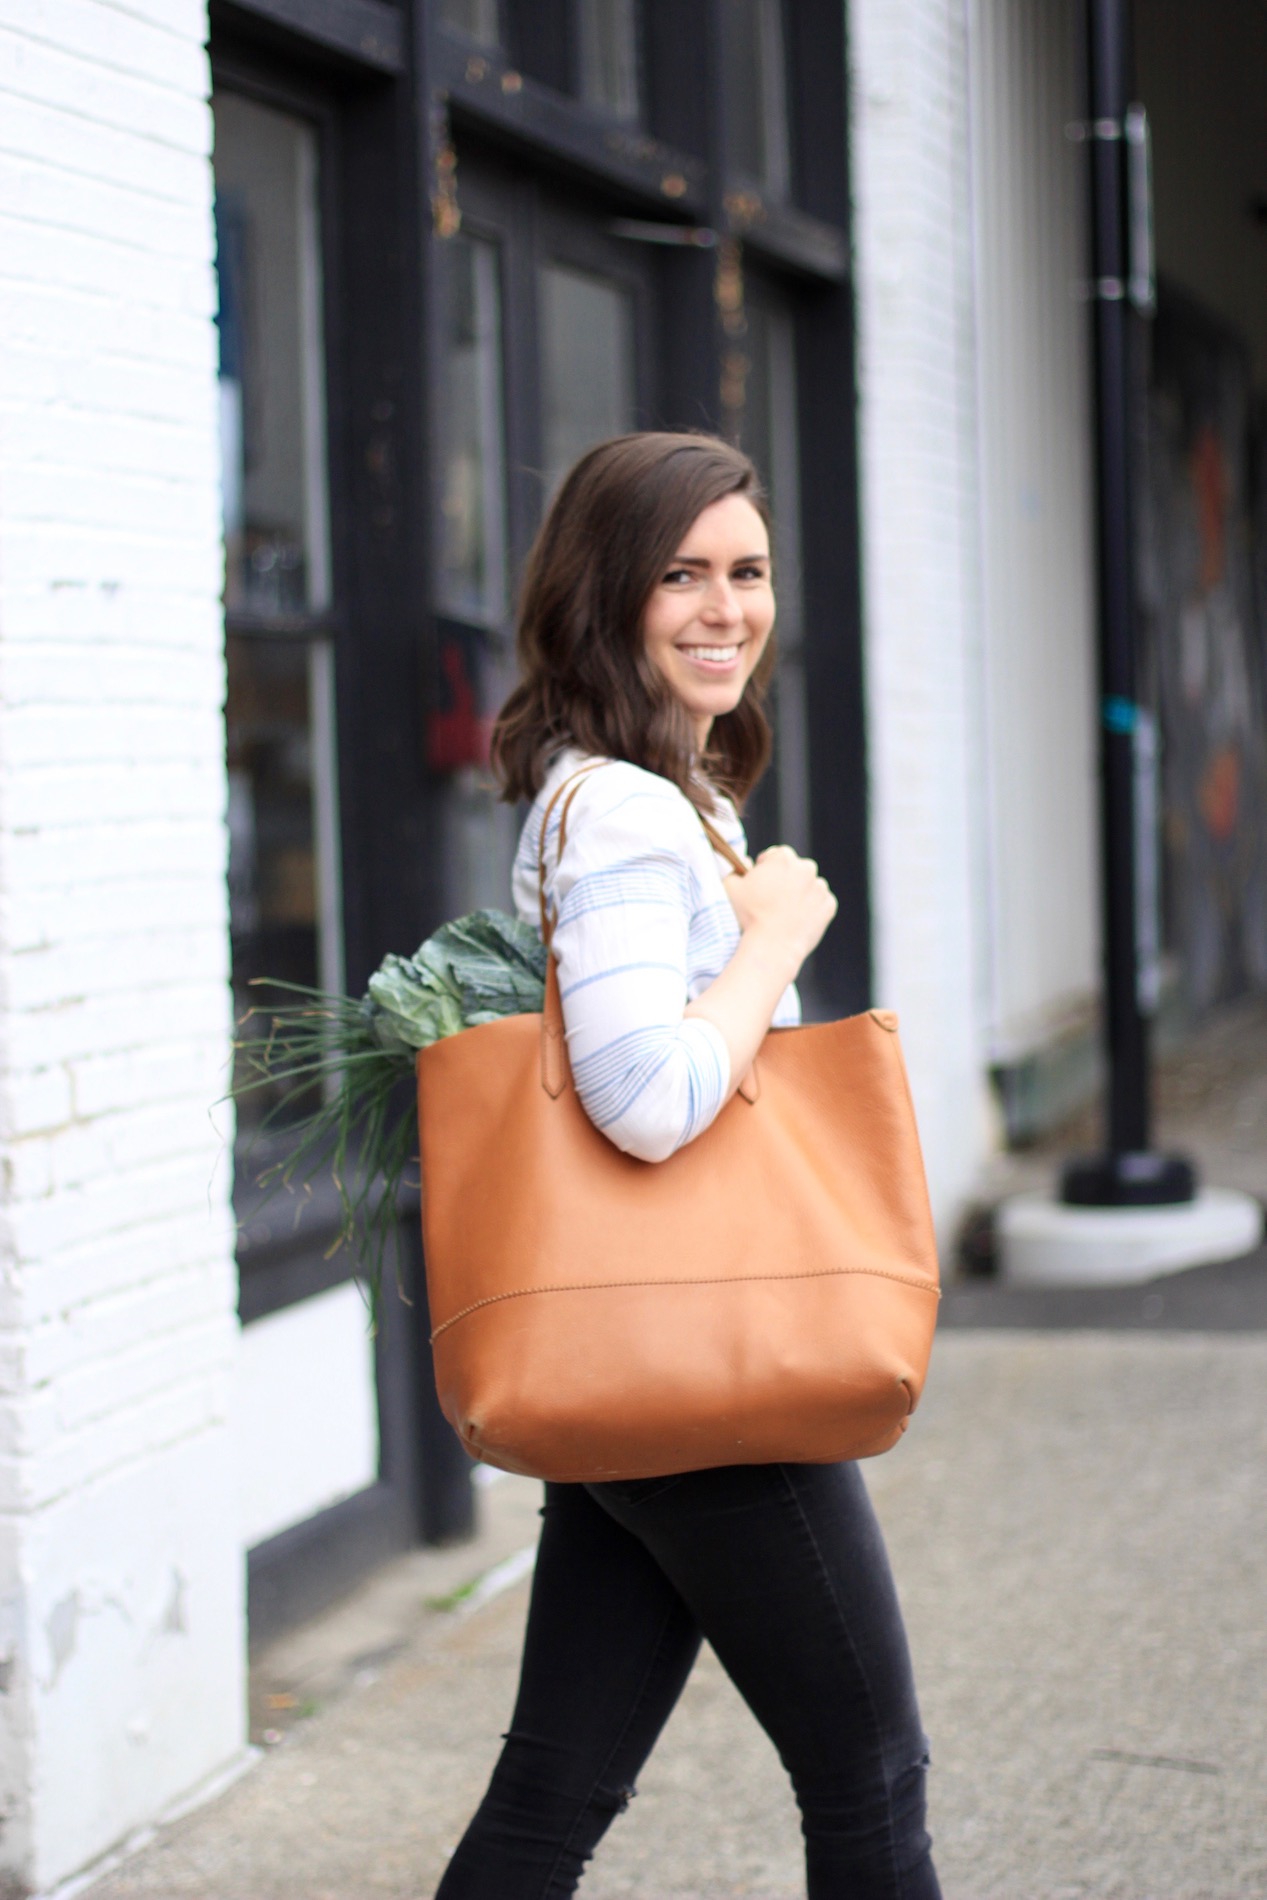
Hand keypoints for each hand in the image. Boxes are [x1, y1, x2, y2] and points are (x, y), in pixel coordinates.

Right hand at [723, 844, 837, 968]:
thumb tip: (746, 863)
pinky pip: (821, 903)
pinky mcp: (829, 905)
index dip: (768, 868)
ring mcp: (820, 887)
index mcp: (783, 858)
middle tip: (774, 899)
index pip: (777, 855)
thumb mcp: (730, 887)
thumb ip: (735, 869)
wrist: (771, 947)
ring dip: (802, 893)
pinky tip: (798, 920)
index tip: (763, 883)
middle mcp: (806, 868)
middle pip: (797, 869)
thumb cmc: (748, 916)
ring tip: (786, 912)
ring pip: (811, 886)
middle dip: (788, 879)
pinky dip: (813, 909)